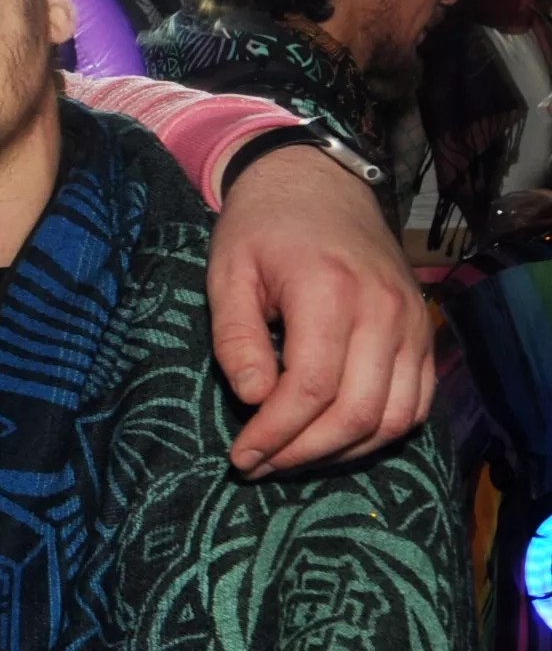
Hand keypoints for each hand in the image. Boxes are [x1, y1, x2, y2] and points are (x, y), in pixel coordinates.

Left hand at [209, 144, 432, 476]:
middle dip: (304, 452)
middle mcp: (383, 312)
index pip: (311, 388)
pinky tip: (335, 439)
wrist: (318, 184)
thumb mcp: (228, 272)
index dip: (275, 433)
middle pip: (356, 413)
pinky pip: (416, 404)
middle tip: (261, 466)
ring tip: (292, 458)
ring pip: (393, 418)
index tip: (242, 456)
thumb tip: (254, 400)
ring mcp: (412, 324)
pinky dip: (379, 433)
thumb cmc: (262, 228)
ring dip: (343, 451)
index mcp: (330, 292)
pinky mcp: (423, 334)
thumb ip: (236, 337)